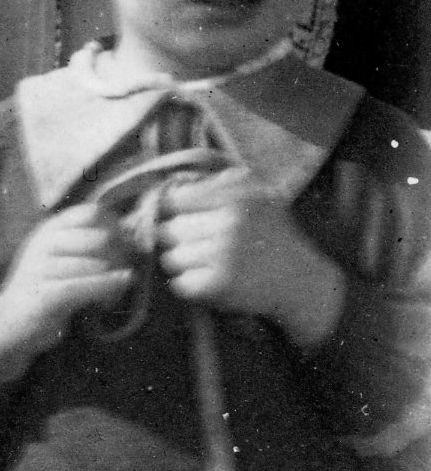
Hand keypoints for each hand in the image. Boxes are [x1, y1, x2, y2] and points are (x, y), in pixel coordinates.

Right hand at [0, 203, 132, 382]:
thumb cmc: (43, 287)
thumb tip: (127, 234)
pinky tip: (116, 293)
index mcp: (48, 229)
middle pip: (100, 237)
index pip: (90, 212)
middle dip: (122, 255)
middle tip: (126, 272)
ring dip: (116, 281)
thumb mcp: (58, 256)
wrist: (9, 322)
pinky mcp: (46, 294)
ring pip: (98, 264)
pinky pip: (86, 287)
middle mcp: (43, 242)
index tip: (126, 243)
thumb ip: (84, 242)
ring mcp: (42, 267)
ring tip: (115, 294)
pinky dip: (107, 288)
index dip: (115, 226)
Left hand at [158, 167, 346, 348]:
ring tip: (206, 264)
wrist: (304, 284)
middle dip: (177, 240)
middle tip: (199, 246)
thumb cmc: (273, 236)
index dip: (172, 211)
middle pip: (167, 230)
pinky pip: (179, 284)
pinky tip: (210, 281)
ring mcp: (224, 255)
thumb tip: (166, 189)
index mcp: (235, 197)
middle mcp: (229, 224)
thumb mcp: (255, 196)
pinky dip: (190, 286)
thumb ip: (215, 184)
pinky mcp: (220, 286)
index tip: (182, 219)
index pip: (173, 199)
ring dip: (182, 264)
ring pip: (169, 258)